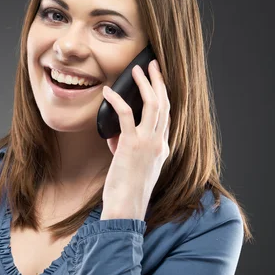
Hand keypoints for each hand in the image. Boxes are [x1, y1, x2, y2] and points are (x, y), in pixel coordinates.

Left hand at [101, 59, 170, 220]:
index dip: (162, 97)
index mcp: (162, 149)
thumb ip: (123, 147)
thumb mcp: (129, 166)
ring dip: (145, 84)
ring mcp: (148, 143)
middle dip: (159, 82)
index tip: (156, 82)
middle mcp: (159, 143)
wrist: (126, 208)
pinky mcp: (131, 145)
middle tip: (153, 66)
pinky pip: (126, 115)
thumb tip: (113, 134)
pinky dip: (117, 100)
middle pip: (165, 105)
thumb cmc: (126, 192)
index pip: (166, 117)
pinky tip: (108, 91)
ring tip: (137, 70)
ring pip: (153, 105)